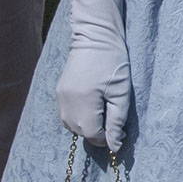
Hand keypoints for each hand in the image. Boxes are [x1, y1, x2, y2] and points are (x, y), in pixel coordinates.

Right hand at [56, 0, 130, 151]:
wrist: (95, 35)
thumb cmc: (113, 61)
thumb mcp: (121, 91)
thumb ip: (117, 120)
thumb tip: (115, 146)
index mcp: (82, 106)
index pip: (93, 136)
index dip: (109, 138)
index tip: (122, 132)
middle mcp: (67, 105)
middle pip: (81, 133)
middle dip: (98, 132)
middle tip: (116, 121)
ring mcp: (61, 98)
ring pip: (72, 125)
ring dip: (88, 125)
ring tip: (105, 111)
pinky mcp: (60, 91)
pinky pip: (68, 113)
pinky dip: (80, 115)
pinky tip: (93, 104)